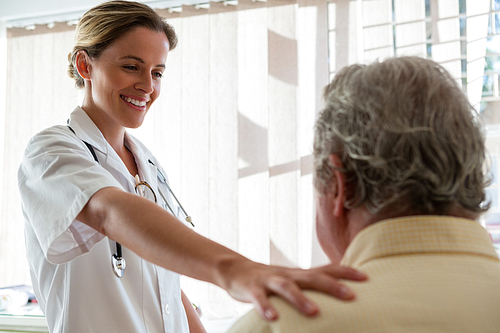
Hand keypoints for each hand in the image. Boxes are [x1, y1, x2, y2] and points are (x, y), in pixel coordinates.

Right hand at [220, 260, 367, 320]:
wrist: (237, 270)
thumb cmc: (272, 279)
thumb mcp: (294, 279)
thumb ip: (313, 283)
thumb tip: (340, 292)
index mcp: (300, 273)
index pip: (326, 269)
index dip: (346, 272)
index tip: (366, 278)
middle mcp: (288, 275)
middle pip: (312, 278)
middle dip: (332, 286)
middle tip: (352, 296)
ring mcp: (270, 281)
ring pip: (287, 288)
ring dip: (301, 299)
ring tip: (315, 312)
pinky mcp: (253, 289)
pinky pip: (259, 299)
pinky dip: (266, 307)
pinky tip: (273, 318)